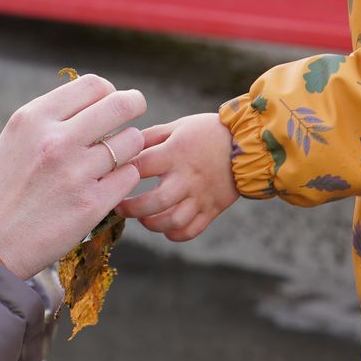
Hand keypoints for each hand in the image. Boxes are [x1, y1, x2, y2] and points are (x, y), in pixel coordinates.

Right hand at [0, 75, 146, 279]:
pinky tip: (109, 185)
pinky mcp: (92, 204)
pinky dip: (124, 178)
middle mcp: (56, 140)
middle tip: (135, 114)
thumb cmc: (0, 193)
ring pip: (132, 141)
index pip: (94, 85)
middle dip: (134, 106)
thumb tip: (96, 103)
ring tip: (113, 160)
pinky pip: (130, 176)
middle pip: (121, 105)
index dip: (110, 93)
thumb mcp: (14, 141)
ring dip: (129, 148)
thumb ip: (52, 121)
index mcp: (33, 119)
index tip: (111, 105)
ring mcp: (76, 172)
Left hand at [116, 112, 238, 241]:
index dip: (120, 172)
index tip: (109, 176)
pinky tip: (165, 227)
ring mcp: (201, 196)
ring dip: (151, 224)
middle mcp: (188, 178)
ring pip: (172, 221)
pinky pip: (191, 231)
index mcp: (176, 153)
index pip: (140, 166)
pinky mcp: (213, 209)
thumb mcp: (179, 126)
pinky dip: (174, 234)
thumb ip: (151, 136)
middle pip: (155, 202)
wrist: (250, 144)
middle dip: (131, 208)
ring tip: (143, 217)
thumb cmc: (210, 131)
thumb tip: (123, 145)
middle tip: (120, 207)